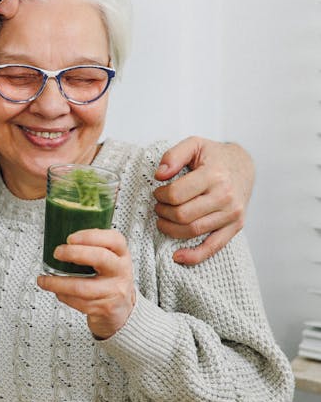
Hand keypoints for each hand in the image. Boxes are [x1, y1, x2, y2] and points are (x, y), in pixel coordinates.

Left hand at [37, 228, 134, 338]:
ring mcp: (114, 291)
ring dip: (58, 283)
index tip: (70, 238)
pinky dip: (63, 296)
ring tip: (44, 280)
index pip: (113, 239)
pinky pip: (79, 302)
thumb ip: (93, 247)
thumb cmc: (110, 278)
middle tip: (57, 253)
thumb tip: (62, 239)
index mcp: (121, 254)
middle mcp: (120, 271)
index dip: (90, 236)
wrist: (121, 308)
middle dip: (73, 253)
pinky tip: (58, 291)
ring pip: (83, 287)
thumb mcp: (109, 258)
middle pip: (100, 257)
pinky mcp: (104, 308)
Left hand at [153, 138, 253, 264]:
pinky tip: (178, 257)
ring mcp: (232, 214)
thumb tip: (159, 175)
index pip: (177, 194)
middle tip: (158, 206)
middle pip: (183, 215)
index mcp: (214, 175)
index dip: (160, 195)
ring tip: (163, 220)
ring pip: (193, 231)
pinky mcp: (236, 227)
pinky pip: (213, 247)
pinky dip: (194, 256)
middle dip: (163, 212)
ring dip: (171, 229)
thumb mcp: (194, 144)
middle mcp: (225, 196)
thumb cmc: (214, 156)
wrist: (243, 166)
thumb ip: (173, 155)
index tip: (158, 192)